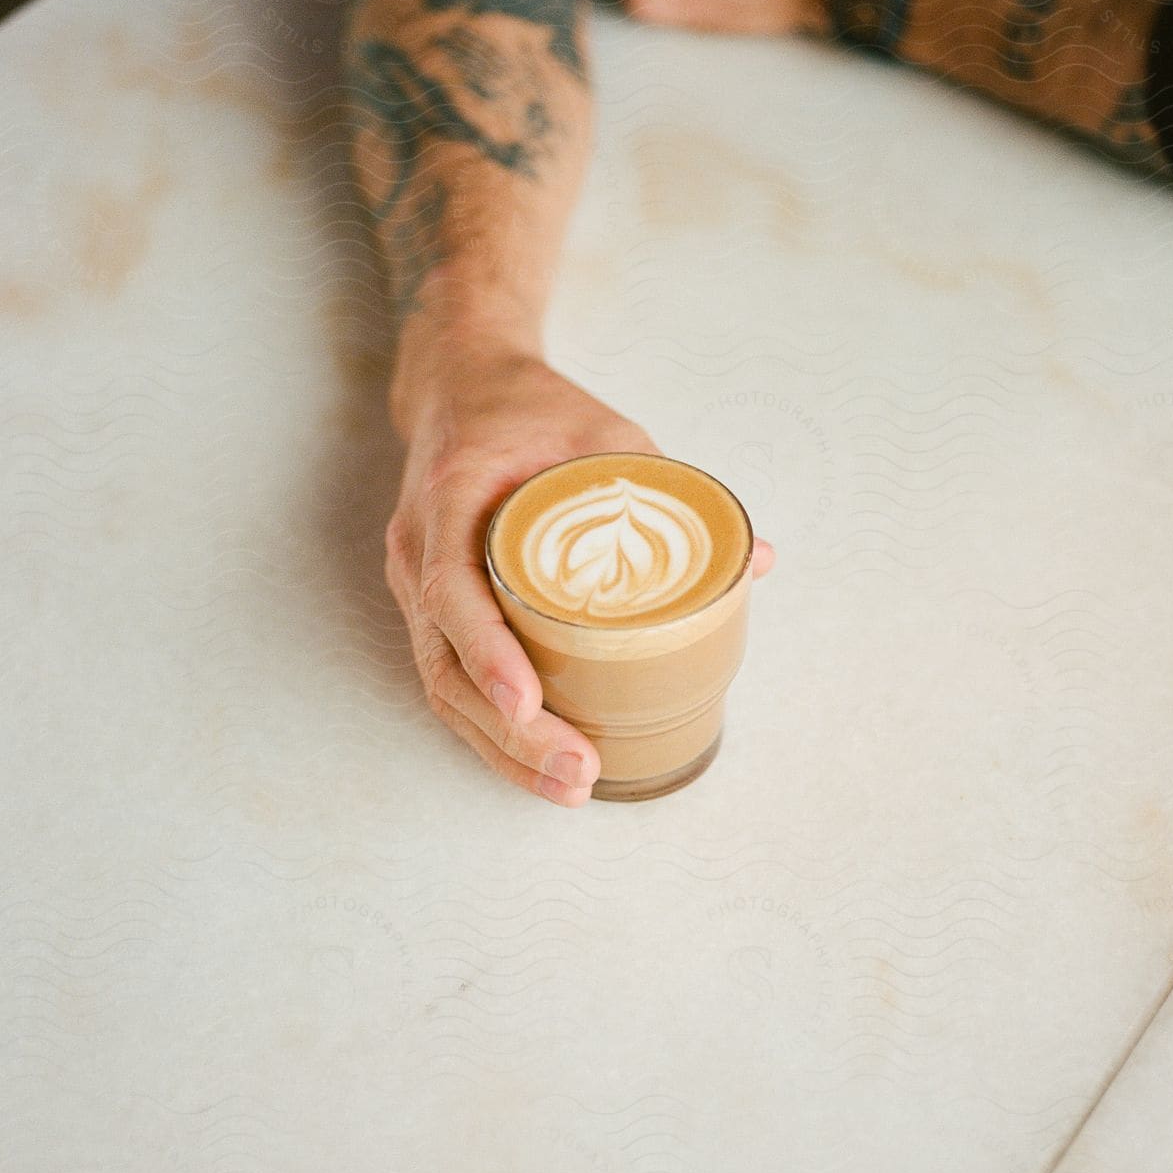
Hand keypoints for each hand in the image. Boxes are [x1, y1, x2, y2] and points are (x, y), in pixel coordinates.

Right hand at [385, 337, 776, 806]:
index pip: (452, 591)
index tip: (529, 703)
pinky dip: (490, 729)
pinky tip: (538, 763)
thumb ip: (674, 490)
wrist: (458, 384)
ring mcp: (414, 583)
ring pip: (444, 688)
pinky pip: (450, 679)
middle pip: (446, 665)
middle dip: (510, 734)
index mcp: (449, 500)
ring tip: (569, 788)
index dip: (489, 654)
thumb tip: (758, 560)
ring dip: (501, 749)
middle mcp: (417, 550)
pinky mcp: (429, 607)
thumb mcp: (606, 434)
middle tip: (579, 771)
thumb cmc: (532, 408)